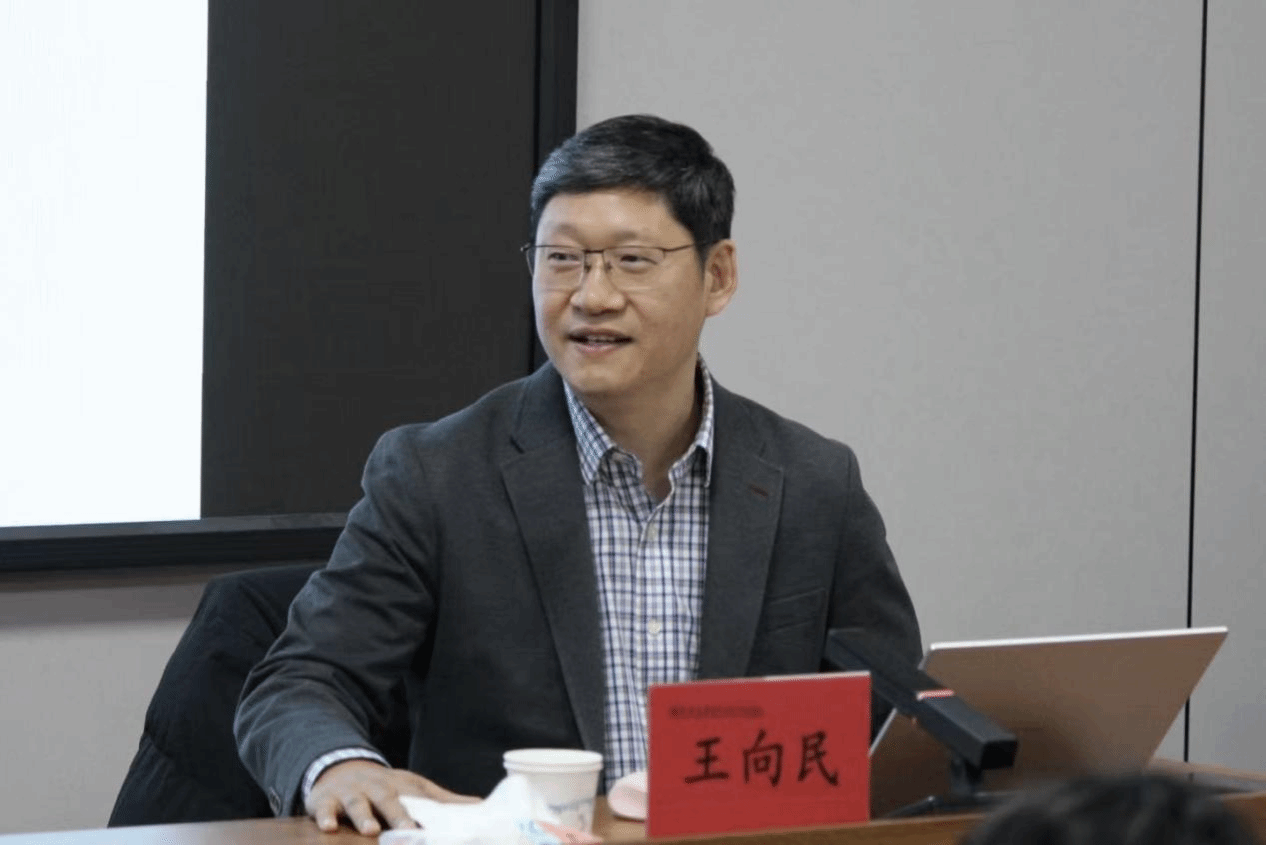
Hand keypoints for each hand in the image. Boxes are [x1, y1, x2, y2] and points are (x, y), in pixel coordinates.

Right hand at [306, 759, 479, 835]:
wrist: (342, 768)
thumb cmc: (386, 787)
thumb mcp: (415, 789)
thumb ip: (444, 801)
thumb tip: (480, 805)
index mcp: (402, 787)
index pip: (419, 801)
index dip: (431, 815)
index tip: (445, 831)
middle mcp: (378, 788)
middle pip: (390, 801)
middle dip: (399, 816)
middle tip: (410, 831)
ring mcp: (351, 792)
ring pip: (358, 804)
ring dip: (363, 816)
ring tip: (370, 830)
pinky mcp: (326, 799)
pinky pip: (324, 808)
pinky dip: (325, 816)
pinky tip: (328, 827)